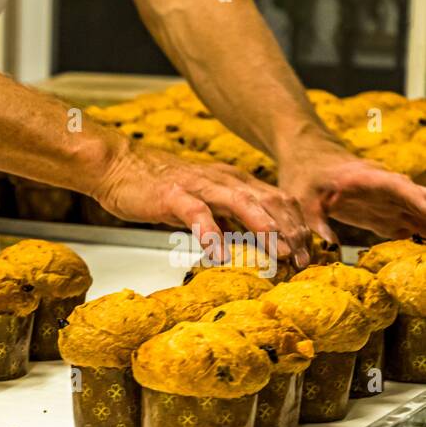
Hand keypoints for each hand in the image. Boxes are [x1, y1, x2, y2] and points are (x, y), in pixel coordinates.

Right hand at [90, 141, 310, 265]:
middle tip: (302, 260)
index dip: (297, 226)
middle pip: (269, 202)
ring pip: (242, 203)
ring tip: (278, 255)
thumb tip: (245, 247)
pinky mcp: (173, 195)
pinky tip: (220, 254)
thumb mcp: (200, 205)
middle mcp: (224, 180)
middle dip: (290, 232)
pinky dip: (211, 234)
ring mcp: (199, 186)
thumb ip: (223, 221)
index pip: (277, 201)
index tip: (307, 253)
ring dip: (265, 229)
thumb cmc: (156, 188)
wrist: (118, 166)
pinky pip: (197, 214)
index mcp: (233, 182)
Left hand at [277, 136, 425, 241]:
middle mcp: (382, 187)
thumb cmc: (305, 177)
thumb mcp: (302, 198)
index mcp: (365, 178)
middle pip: (414, 197)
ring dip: (424, 222)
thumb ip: (316, 221)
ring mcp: (385, 200)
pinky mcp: (381, 212)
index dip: (416, 199)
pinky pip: (406, 221)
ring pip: (414, 209)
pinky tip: (423, 244)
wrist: (309, 163)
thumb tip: (331, 244)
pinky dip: (418, 231)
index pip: (397, 187)